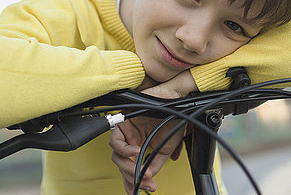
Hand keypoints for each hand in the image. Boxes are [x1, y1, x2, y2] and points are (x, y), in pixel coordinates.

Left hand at [110, 71, 197, 193]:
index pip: (130, 166)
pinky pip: (115, 141)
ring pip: (117, 156)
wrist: (176, 105)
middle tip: (146, 182)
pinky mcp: (122, 124)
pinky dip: (124, 150)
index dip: (131, 180)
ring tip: (142, 170)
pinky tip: (136, 152)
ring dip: (129, 167)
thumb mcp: (165, 149)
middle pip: (122, 164)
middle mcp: (130, 139)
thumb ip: (155, 163)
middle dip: (133, 176)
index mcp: (139, 145)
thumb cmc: (172, 120)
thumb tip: (148, 176)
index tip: (136, 190)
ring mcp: (125, 132)